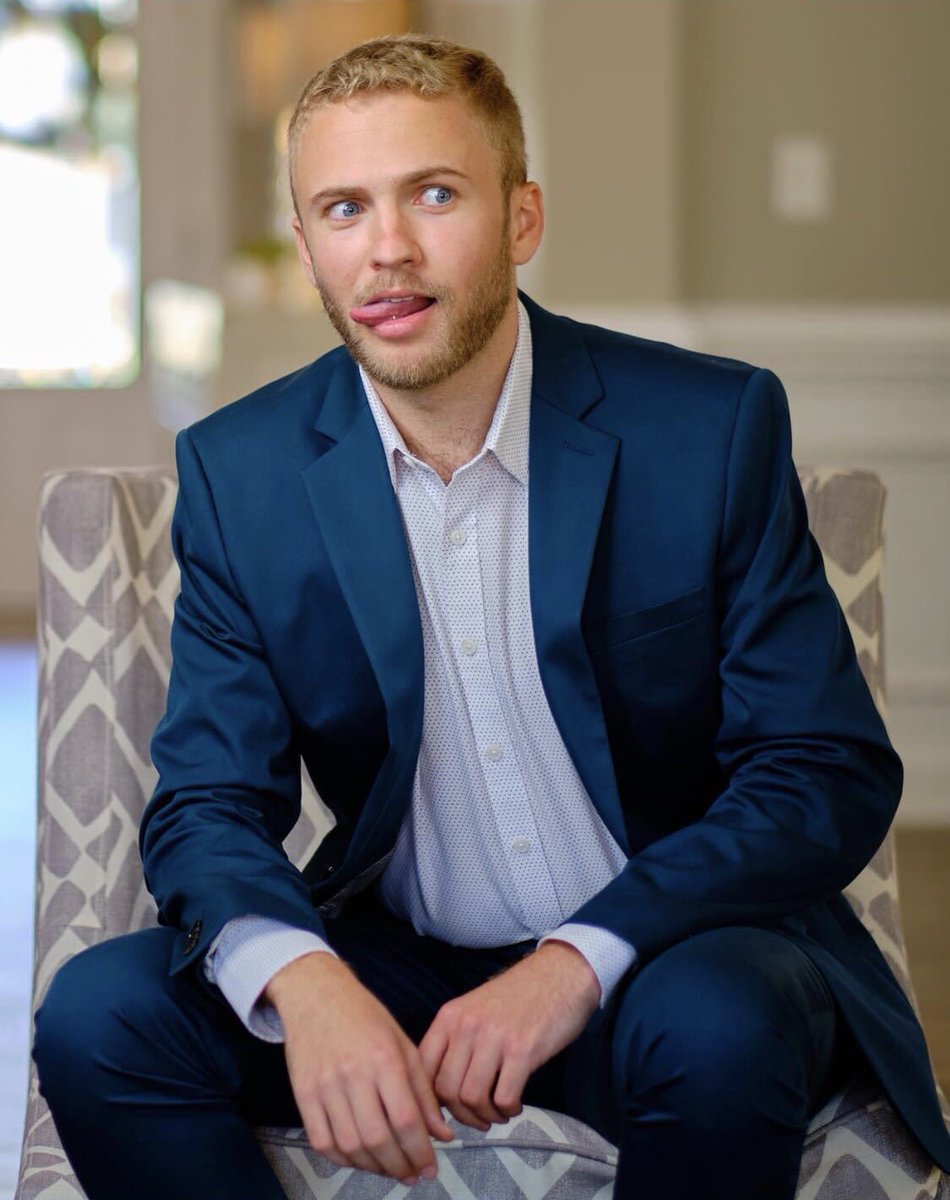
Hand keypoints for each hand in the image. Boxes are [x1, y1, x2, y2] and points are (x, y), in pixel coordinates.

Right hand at [266, 952, 453, 1184]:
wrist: (317, 995)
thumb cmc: (363, 1015)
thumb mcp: (403, 1044)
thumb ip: (423, 1092)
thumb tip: (441, 1134)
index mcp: (383, 1058)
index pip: (406, 1119)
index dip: (420, 1151)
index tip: (430, 1166)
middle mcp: (353, 1073)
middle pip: (378, 1139)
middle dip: (400, 1166)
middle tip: (412, 1173)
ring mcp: (324, 1086)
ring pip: (351, 1146)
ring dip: (374, 1168)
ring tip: (389, 1168)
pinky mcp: (303, 1095)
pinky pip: (322, 1142)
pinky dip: (343, 1159)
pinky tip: (359, 1158)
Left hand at [418, 941, 599, 1130]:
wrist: (558, 974)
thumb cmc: (518, 997)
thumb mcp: (474, 1011)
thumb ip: (455, 1043)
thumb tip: (441, 1091)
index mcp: (450, 1017)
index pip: (422, 1069)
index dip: (429, 1101)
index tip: (444, 1115)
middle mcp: (466, 1026)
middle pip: (445, 1090)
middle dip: (461, 1115)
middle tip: (479, 1117)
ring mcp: (494, 1037)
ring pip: (471, 1098)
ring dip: (485, 1116)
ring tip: (498, 1112)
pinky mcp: (523, 1050)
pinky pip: (503, 1098)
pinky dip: (508, 1110)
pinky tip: (515, 1103)